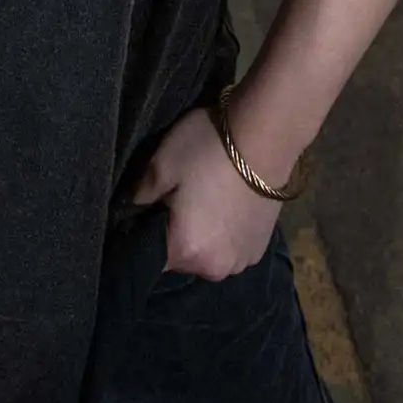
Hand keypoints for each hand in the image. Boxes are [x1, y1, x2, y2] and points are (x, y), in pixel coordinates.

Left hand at [127, 104, 282, 279]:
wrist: (267, 134)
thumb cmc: (208, 150)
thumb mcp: (162, 163)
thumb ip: (140, 194)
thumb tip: (135, 208)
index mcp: (186, 252)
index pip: (150, 256)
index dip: (146, 231)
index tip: (152, 207)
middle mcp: (215, 268)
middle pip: (181, 257)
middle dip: (176, 232)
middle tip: (181, 195)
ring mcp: (243, 261)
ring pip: (209, 253)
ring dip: (204, 234)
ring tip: (209, 197)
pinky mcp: (262, 248)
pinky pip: (232, 247)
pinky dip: (227, 231)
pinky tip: (230, 202)